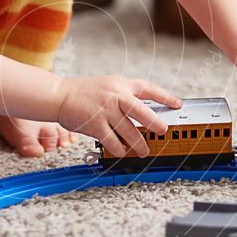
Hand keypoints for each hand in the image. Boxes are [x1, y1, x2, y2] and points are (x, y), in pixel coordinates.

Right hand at [55, 76, 181, 156]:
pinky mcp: (96, 125)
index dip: (165, 96)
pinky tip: (123, 152)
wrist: (59, 95)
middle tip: (163, 131)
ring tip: (144, 151)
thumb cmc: (83, 92)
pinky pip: (114, 142)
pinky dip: (120, 150)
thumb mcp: (107, 85)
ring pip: (130, 132)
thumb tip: (143, 111)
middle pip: (144, 112)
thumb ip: (124, 95)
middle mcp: (116, 96)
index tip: (177, 103)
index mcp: (120, 84)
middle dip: (156, 124)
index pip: (148, 88)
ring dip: (140, 144)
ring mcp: (106, 111)